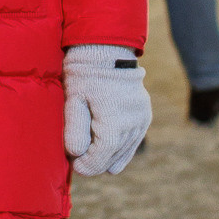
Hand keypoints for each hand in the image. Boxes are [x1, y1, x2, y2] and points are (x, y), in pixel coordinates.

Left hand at [63, 47, 150, 176]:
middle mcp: (133, 123)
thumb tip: (77, 155)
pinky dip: (121, 150)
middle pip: (113, 156)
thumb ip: (75, 130)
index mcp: (114, 121)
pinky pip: (134, 141)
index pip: (101, 157)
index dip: (87, 166)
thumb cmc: (84, 75)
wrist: (106, 51)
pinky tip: (110, 160)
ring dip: (107, 157)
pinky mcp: (145, 116)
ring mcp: (142, 120)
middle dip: (95, 162)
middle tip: (78, 161)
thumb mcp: (73, 101)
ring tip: (89, 154)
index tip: (75, 167)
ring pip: (124, 151)